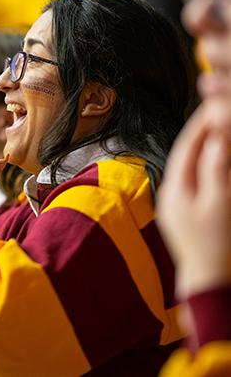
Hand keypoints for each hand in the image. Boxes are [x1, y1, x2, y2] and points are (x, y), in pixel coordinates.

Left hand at [157, 99, 230, 299]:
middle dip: (201, 133)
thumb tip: (215, 136)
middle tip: (215, 112)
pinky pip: (193, 181)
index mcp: (174, 188)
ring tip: (217, 132)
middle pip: (184, 155)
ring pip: (189, 167)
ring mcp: (174, 204)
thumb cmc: (218, 245)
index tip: (212, 104)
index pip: (185, 146)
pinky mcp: (184, 214)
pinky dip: (205, 167)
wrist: (210, 283)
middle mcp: (169, 193)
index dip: (200, 124)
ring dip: (203, 149)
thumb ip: (215, 168)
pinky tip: (216, 163)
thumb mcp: (220, 202)